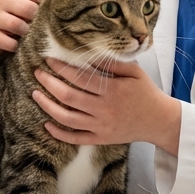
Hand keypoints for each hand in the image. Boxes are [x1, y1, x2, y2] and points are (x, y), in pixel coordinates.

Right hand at [0, 0, 43, 83]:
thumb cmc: (17, 18)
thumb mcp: (29, 6)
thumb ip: (42, 2)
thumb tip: (65, 5)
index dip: (47, 6)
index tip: (50, 14)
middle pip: (28, 8)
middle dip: (36, 20)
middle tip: (37, 26)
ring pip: (17, 25)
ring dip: (26, 33)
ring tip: (26, 35)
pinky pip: (8, 42)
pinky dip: (15, 46)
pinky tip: (16, 45)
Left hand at [33, 58, 180, 155]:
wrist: (158, 121)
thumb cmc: (146, 92)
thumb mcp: (134, 72)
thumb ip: (112, 64)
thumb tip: (89, 54)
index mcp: (112, 90)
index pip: (80, 78)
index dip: (62, 68)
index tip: (50, 60)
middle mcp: (104, 109)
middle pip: (68, 97)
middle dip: (49, 83)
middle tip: (38, 73)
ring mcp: (101, 127)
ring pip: (67, 118)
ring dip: (48, 106)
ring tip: (36, 94)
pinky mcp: (100, 139)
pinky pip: (75, 139)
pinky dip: (59, 133)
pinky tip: (47, 124)